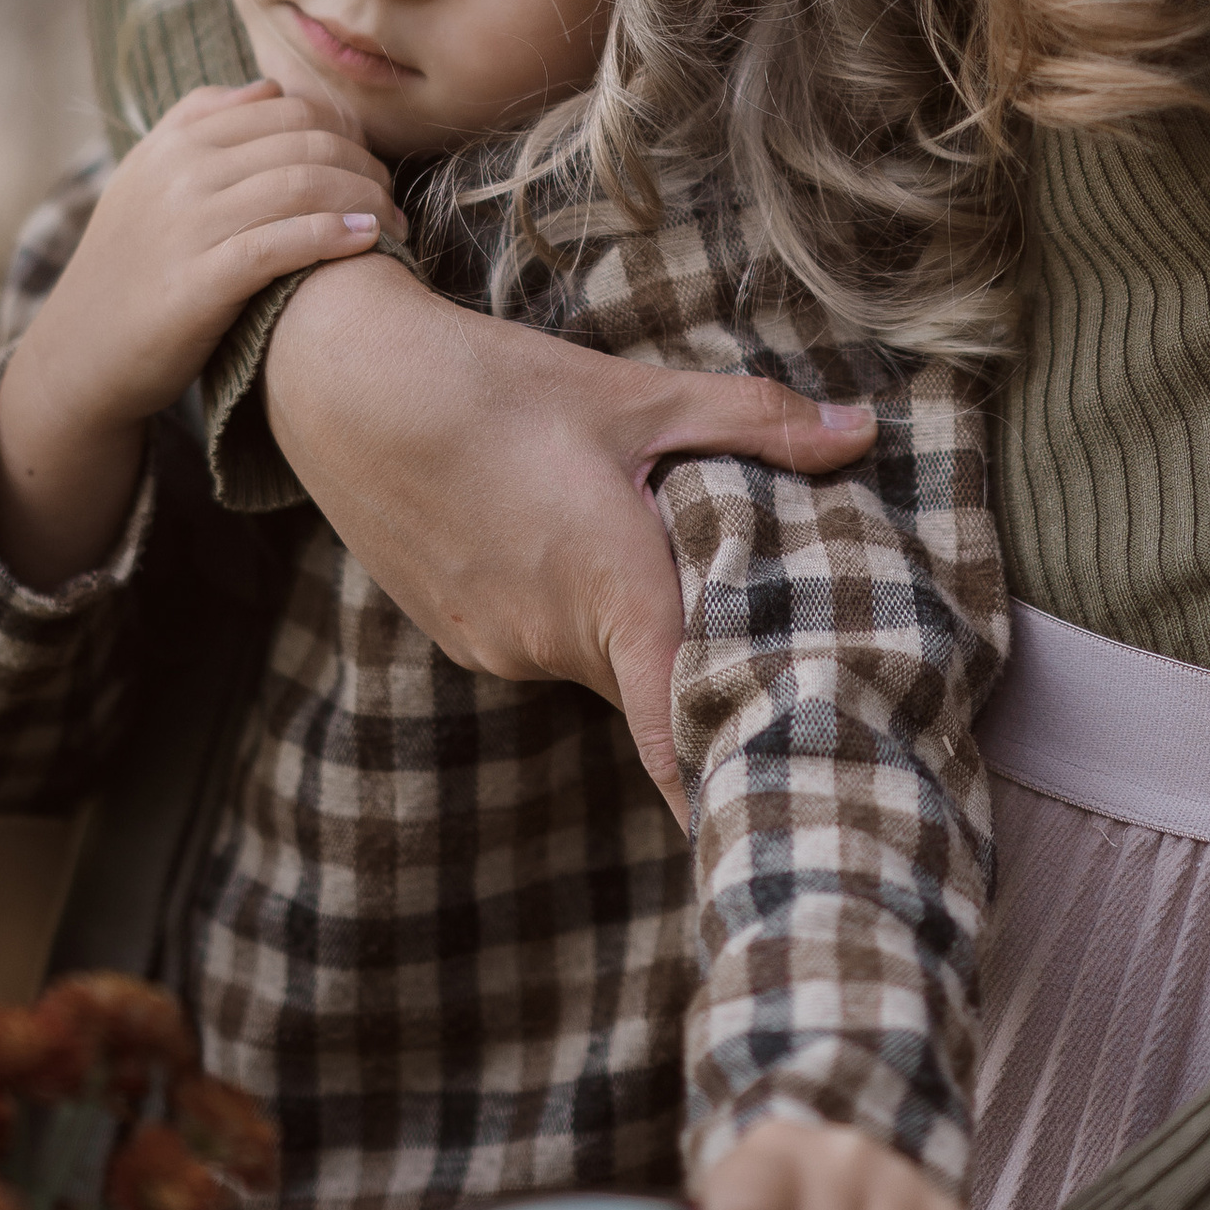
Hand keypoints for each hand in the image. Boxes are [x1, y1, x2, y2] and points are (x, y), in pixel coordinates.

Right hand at [0, 83, 401, 586]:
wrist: (80, 353)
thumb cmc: (133, 265)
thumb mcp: (150, 178)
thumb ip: (202, 122)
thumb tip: (268, 87)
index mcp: (176, 139)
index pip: (288, 108)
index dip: (345, 131)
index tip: (370, 163)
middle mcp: (181, 171)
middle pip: (306, 142)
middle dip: (364, 165)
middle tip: (393, 199)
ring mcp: (188, 224)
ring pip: (304, 186)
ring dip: (365, 200)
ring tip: (394, 225)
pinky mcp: (199, 281)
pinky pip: (283, 243)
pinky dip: (334, 235)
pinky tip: (366, 241)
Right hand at [261, 253, 876, 809]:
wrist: (344, 384)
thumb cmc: (492, 383)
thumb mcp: (635, 393)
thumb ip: (756, 422)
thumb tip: (866, 433)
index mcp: (608, 589)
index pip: (677, 726)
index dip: (723, 783)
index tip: (771, 826)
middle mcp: (550, 641)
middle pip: (657, 679)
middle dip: (705, 664)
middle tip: (771, 642)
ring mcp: (499, 647)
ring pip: (602, 660)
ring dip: (639, 629)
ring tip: (662, 557)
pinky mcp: (463, 634)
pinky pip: (549, 643)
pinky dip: (580, 613)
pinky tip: (575, 539)